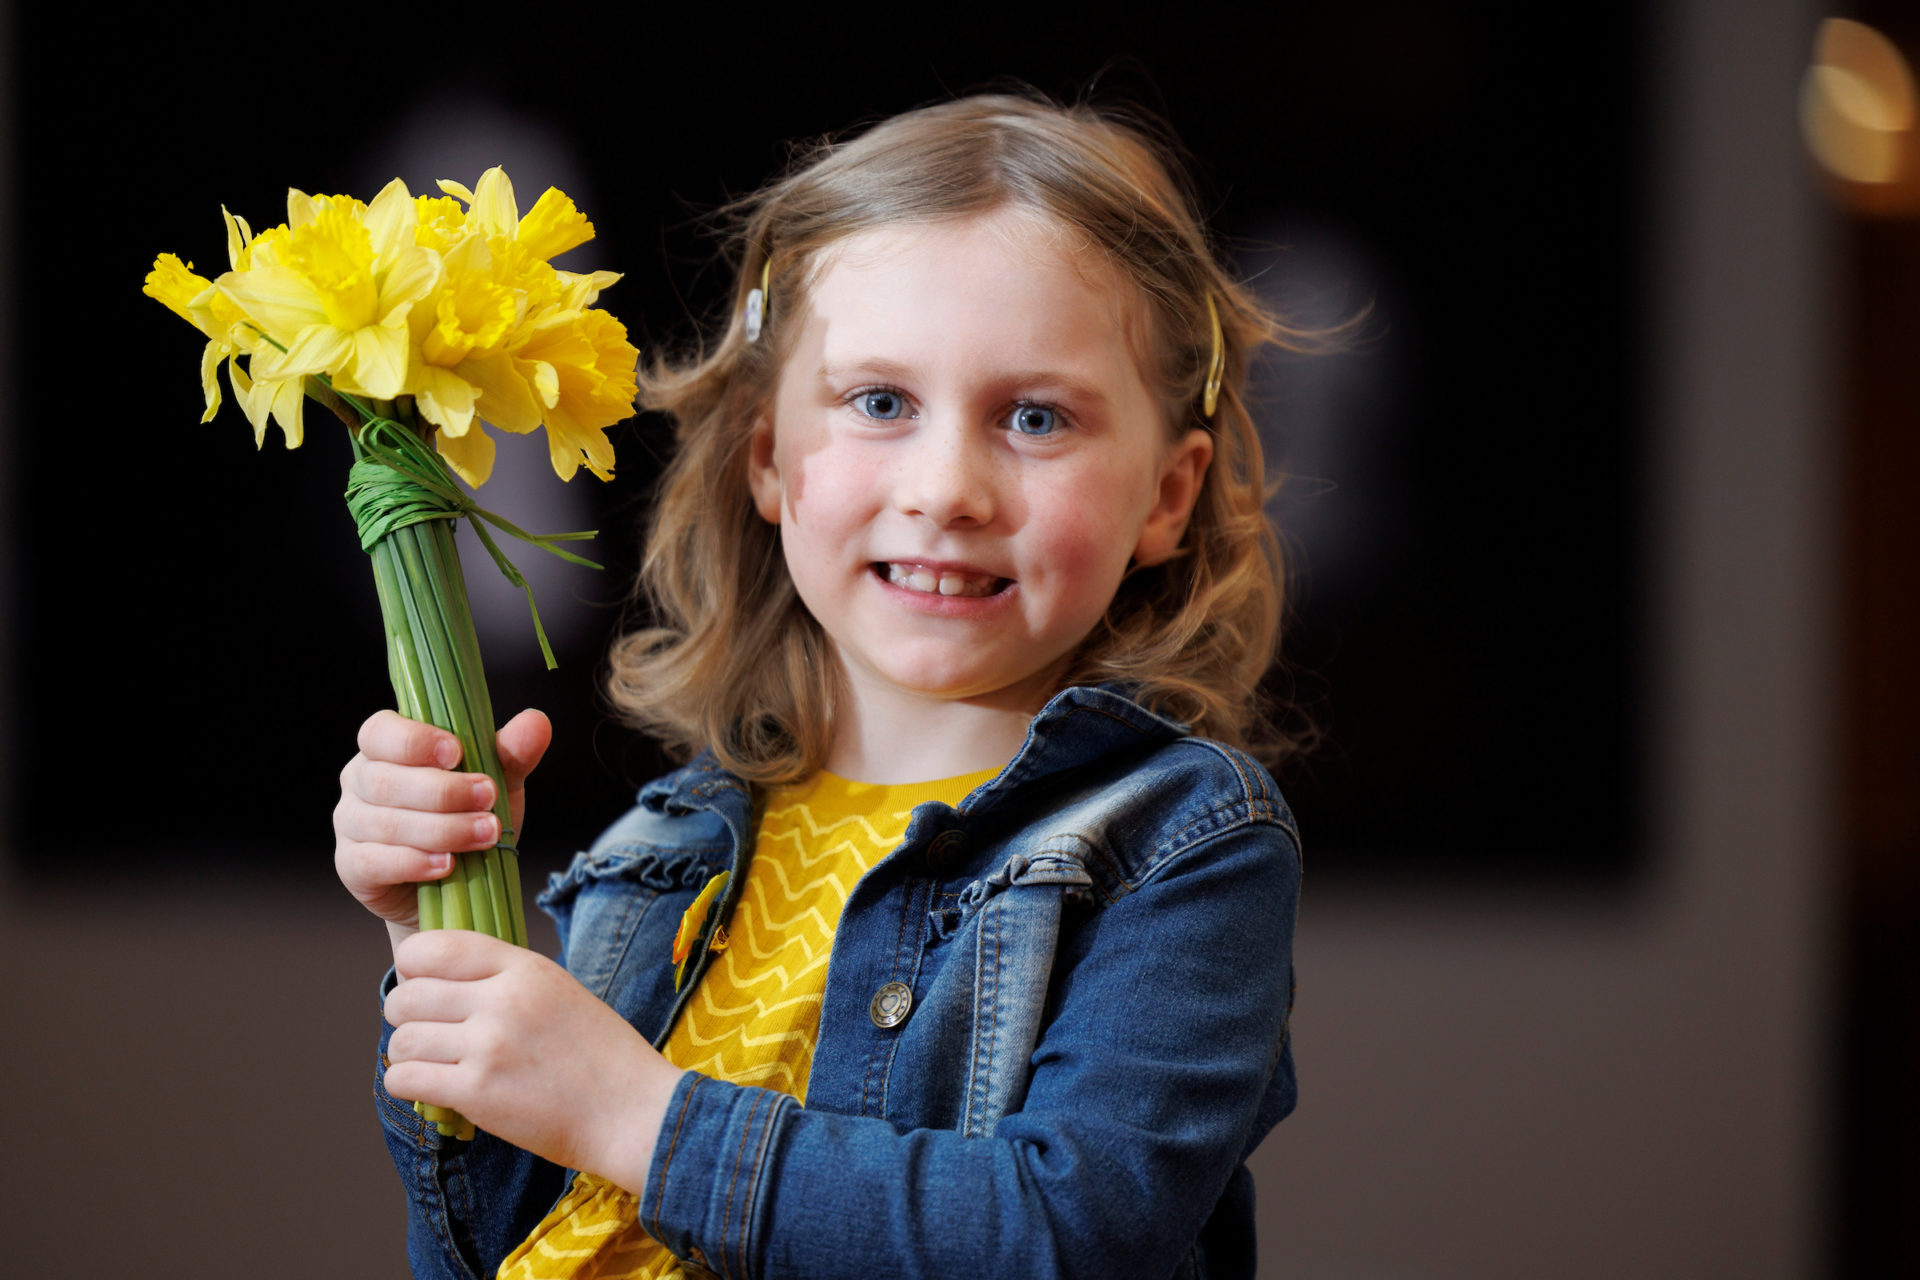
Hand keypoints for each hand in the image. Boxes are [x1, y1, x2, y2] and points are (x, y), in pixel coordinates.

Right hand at [334, 708, 551, 947]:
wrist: (455, 885)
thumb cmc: (468, 817)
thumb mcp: (496, 782)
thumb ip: (511, 752)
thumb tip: (536, 721)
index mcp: (385, 747)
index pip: (380, 731)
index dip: (414, 741)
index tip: (457, 754)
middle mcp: (359, 780)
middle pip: (386, 780)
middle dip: (443, 792)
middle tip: (488, 798)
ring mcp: (349, 824)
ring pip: (386, 823)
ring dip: (442, 829)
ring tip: (485, 834)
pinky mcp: (352, 866)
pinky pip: (375, 862)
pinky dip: (414, 863)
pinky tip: (447, 865)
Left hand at [383, 930, 685, 1194]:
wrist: (630, 1112)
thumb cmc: (600, 1055)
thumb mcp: (559, 991)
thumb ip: (505, 978)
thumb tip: (444, 978)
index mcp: (525, 969)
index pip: (437, 946)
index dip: (412, 965)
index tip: (419, 982)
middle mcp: (503, 1001)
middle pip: (408, 994)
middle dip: (404, 1014)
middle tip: (424, 1030)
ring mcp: (489, 1047)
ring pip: (402, 1039)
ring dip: (406, 1053)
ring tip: (429, 1062)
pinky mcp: (478, 1094)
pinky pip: (405, 1079)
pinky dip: (406, 1084)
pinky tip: (430, 1087)